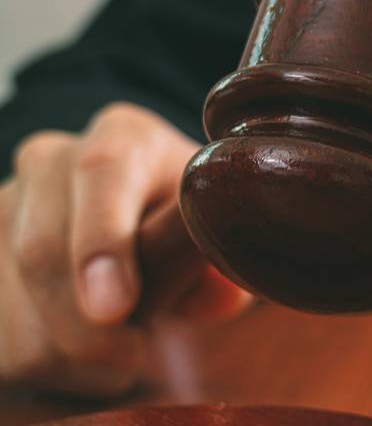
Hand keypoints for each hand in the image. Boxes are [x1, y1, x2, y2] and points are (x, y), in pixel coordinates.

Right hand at [0, 102, 251, 395]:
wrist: (140, 230)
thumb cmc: (189, 233)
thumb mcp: (218, 236)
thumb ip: (222, 261)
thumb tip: (220, 294)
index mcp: (128, 137)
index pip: (103, 171)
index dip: (103, 241)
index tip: (115, 308)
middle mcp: (53, 158)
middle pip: (43, 249)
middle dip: (85, 326)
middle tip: (132, 358)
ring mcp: (4, 204)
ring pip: (11, 305)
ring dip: (67, 353)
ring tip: (118, 351)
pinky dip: (40, 363)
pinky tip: (80, 352)